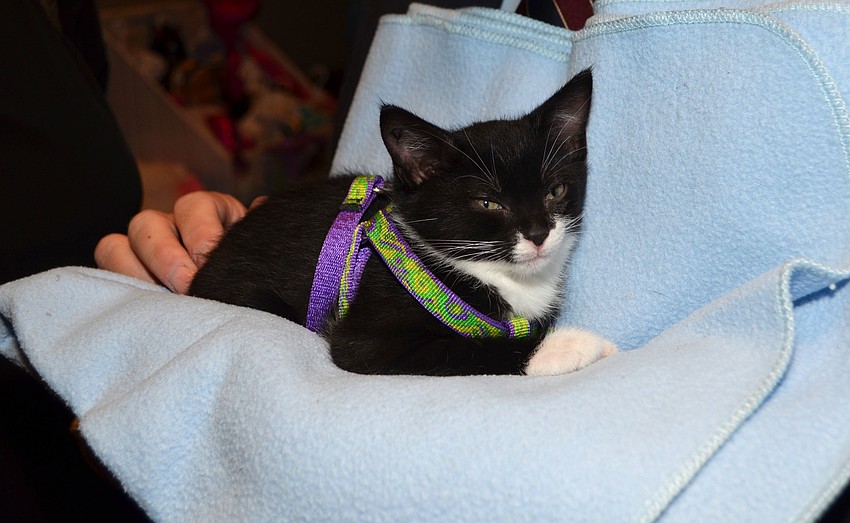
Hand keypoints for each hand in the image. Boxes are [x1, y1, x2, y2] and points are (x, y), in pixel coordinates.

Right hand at [95, 191, 250, 293]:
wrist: (240, 303)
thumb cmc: (250, 276)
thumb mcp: (259, 253)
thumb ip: (260, 232)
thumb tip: (261, 205)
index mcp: (208, 212)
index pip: (194, 207)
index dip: (200, 234)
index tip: (210, 265)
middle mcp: (170, 225)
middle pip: (146, 224)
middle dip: (165, 258)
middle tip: (186, 289)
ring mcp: (142, 251)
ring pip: (115, 248)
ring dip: (135, 277)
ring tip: (162, 306)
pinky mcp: (125, 278)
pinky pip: (104, 279)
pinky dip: (121, 295)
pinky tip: (146, 317)